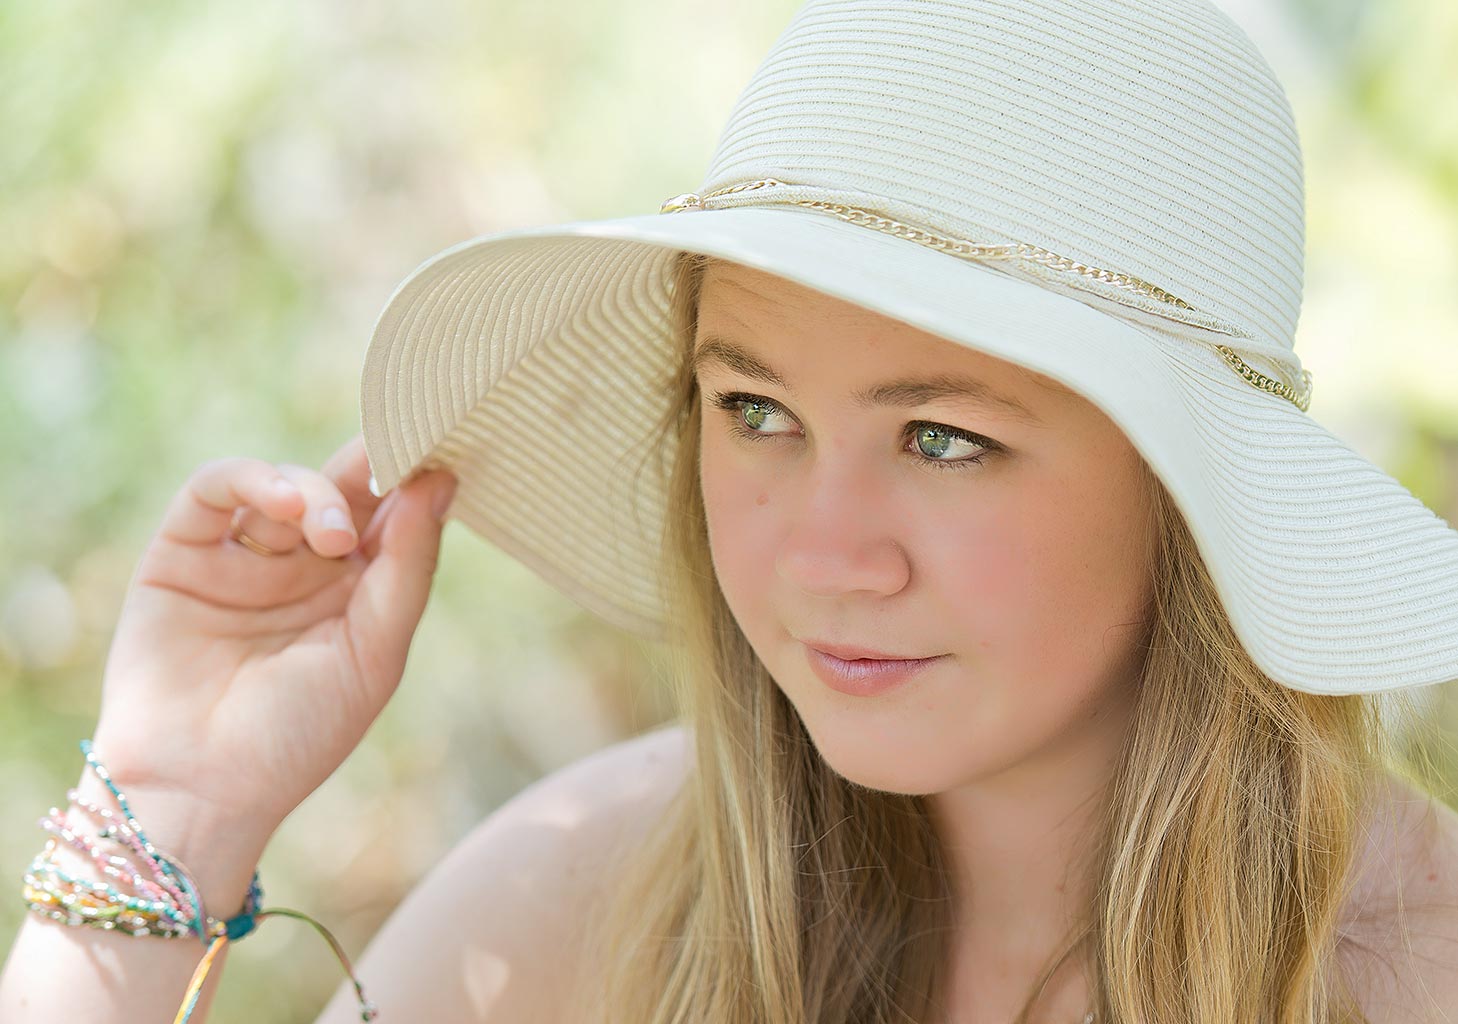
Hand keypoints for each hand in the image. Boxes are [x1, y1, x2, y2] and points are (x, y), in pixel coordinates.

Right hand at [85, 433, 457, 845]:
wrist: (199, 789)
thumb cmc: (297, 735)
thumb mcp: (375, 653)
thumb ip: (407, 568)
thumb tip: (440, 480)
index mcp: (358, 589)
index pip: (393, 514)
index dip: (415, 477)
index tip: (441, 444)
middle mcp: (303, 566)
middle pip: (343, 488)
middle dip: (369, 468)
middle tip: (391, 466)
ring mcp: (242, 555)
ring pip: (285, 483)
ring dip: (313, 491)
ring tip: (329, 531)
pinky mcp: (181, 553)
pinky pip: (212, 490)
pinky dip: (249, 479)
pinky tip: (282, 503)